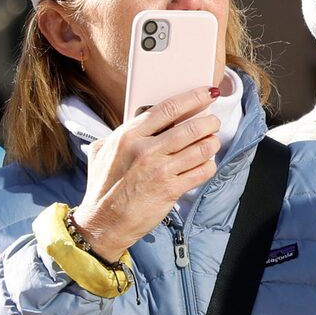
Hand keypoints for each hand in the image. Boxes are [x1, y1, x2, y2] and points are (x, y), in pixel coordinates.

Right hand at [73, 87, 221, 261]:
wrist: (103, 221)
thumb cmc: (103, 188)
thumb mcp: (103, 152)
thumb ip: (121, 134)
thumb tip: (139, 120)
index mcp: (129, 136)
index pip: (168, 108)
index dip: (194, 97)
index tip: (207, 93)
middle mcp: (145, 150)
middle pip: (191, 127)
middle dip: (209, 122)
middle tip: (213, 122)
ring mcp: (160, 170)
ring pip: (202, 148)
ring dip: (212, 144)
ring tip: (211, 143)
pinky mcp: (171, 189)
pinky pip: (202, 172)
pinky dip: (209, 166)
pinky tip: (205, 165)